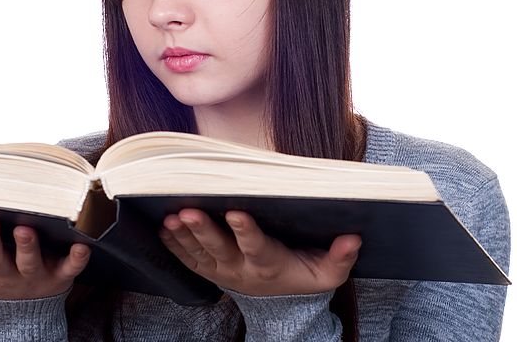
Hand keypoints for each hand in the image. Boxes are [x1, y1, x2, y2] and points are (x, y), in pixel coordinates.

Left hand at [159, 208, 360, 296]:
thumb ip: (340, 258)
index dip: (246, 231)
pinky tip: (163, 228)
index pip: (257, 247)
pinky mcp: (208, 270)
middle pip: (219, 249)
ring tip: (170, 217)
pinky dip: (174, 245)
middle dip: (203, 230)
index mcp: (269, 265)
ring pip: (198, 253)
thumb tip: (353, 238)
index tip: (236, 212)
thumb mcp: (327, 273)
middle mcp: (241, 269)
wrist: (280, 303)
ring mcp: (221, 270)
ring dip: (183, 235)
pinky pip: (187, 259)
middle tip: (188, 212)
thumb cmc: (303, 276)